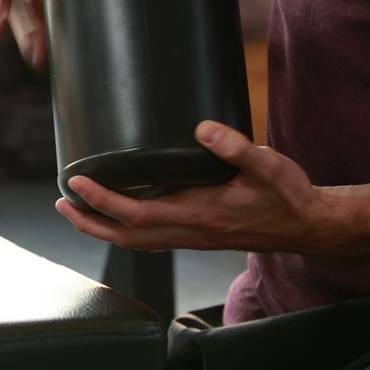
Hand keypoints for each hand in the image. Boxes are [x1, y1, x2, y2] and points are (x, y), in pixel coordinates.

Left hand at [55, 121, 350, 253]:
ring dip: (102, 229)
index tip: (76, 184)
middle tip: (61, 202)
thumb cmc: (288, 196)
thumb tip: (202, 128)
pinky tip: (117, 218)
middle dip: (89, 221)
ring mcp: (190, 237)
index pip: (137, 212)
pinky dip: (124, 231)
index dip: (102, 200)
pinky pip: (150, 239)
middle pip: (125, 235)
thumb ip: (236, 146)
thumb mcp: (268, 165)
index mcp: (199, 213)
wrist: (308, 225)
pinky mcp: (196, 235)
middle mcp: (188, 231)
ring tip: (76, 211)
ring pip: (135, 241)